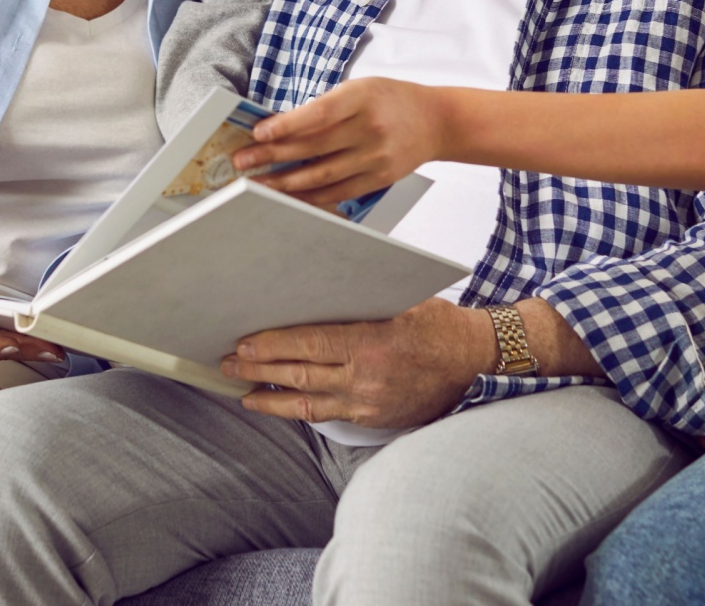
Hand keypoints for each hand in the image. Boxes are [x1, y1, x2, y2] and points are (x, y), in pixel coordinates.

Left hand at [222, 298, 491, 428]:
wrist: (476, 362)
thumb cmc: (439, 324)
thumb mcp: (401, 298)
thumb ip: (359, 298)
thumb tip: (313, 287)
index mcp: (373, 340)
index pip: (309, 343)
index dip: (271, 345)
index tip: (244, 343)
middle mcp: (367, 376)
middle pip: (299, 374)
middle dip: (258, 369)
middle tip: (228, 363)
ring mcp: (369, 402)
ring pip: (307, 402)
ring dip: (269, 396)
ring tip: (242, 390)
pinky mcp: (373, 418)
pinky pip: (327, 414)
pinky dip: (298, 409)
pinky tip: (279, 404)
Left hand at [230, 77, 446, 209]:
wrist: (437, 121)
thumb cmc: (391, 99)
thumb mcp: (361, 88)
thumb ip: (327, 105)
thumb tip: (280, 128)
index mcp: (362, 97)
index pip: (319, 113)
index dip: (287, 125)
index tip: (259, 133)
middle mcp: (370, 128)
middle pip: (314, 146)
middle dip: (273, 155)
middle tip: (242, 160)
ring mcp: (376, 157)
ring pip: (322, 174)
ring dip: (285, 181)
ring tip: (257, 183)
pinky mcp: (379, 178)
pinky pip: (338, 192)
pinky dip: (310, 196)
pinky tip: (288, 196)